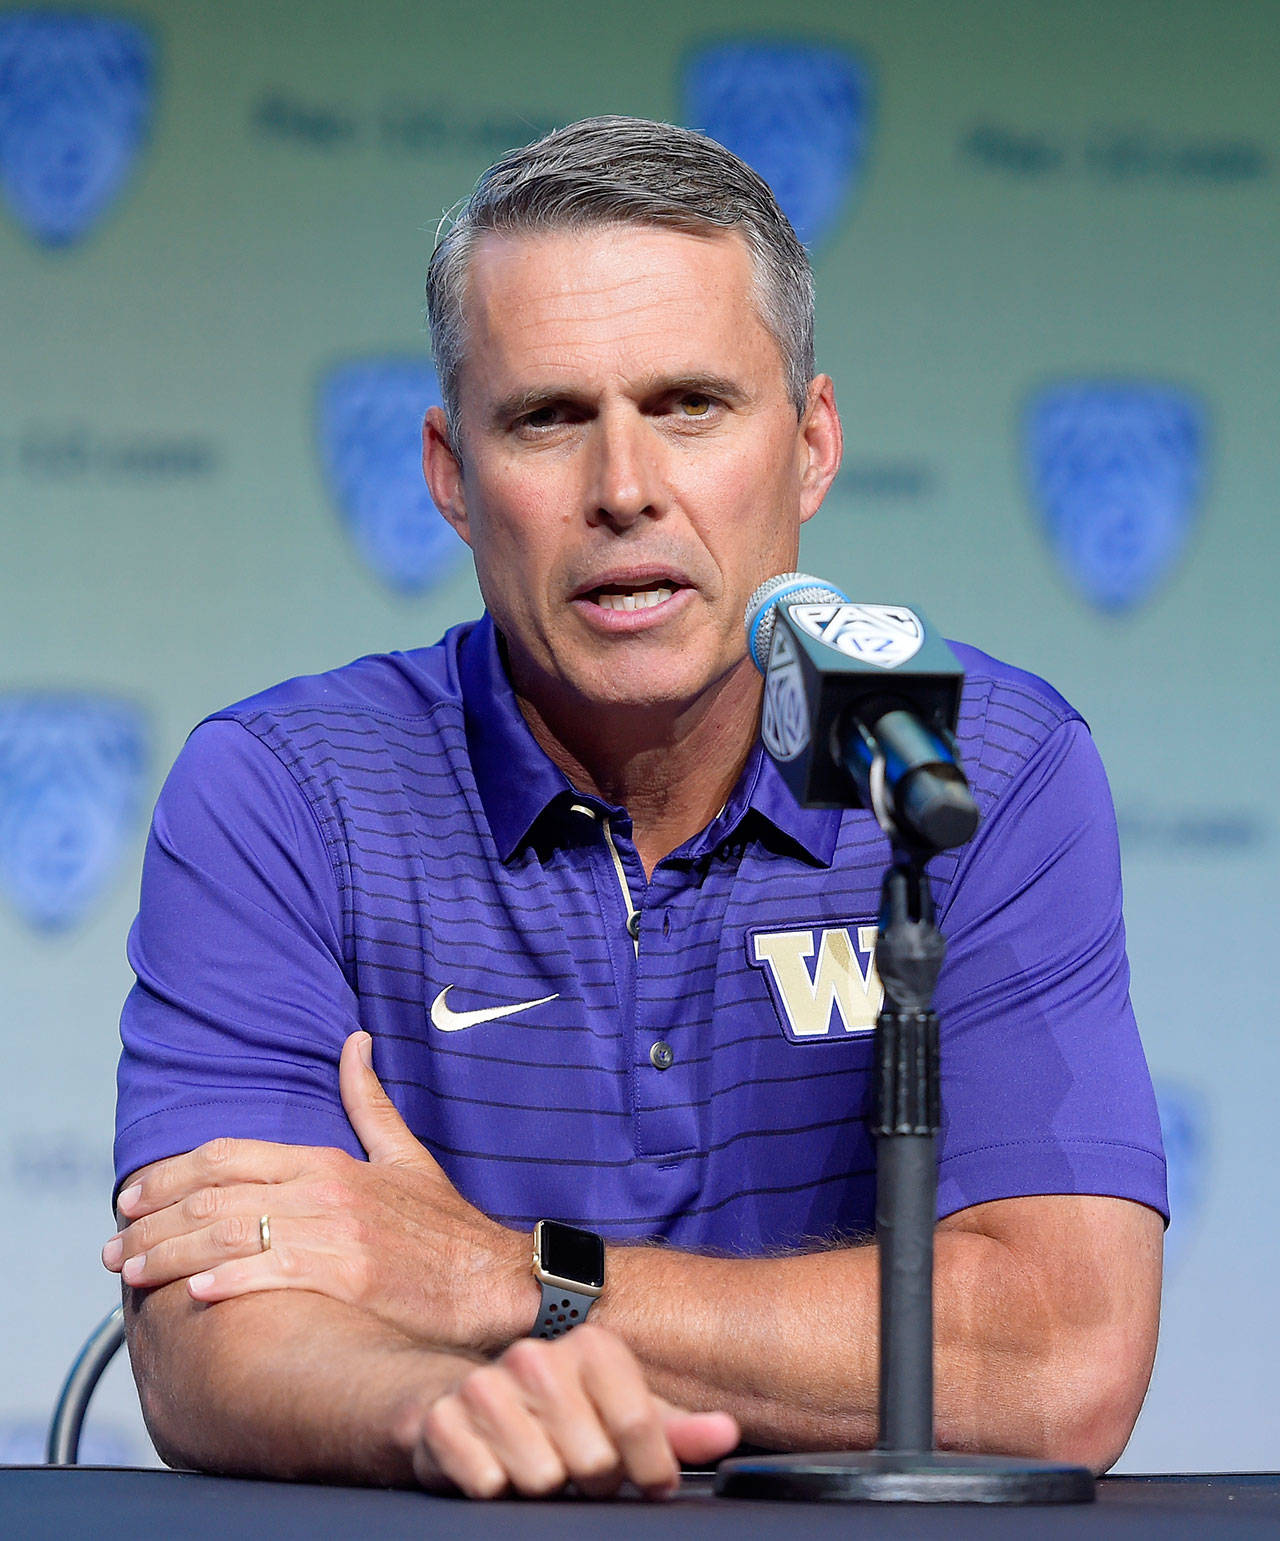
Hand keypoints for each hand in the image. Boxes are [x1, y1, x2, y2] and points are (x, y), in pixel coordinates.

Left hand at [103, 1032, 535, 1352]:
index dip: (171, 1174)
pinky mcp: (350, 1278)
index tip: (132, 1196)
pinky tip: (194, 1292)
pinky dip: (228, 1280)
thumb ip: (368, 1099)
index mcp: (328, 1160)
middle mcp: (324, 1191)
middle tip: (113, 1245)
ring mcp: (336, 1233)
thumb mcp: (405, 1153)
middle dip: (154, 1220)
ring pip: (231, 1234)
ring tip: (131, 1272)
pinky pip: (272, 1274)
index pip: (229, 1156)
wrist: (493, 1278)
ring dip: (170, 1253)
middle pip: (216, 1196)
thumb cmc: (444, 1226)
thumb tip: (353, 1041)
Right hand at [401, 1324, 738, 1498]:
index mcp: (588, 1348)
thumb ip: (676, 1427)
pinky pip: (488, 1485)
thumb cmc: (562, 1415)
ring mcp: (484, 1388)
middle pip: (593, 1460)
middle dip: (594, 1481)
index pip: (638, 1423)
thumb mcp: (623, 1416)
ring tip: (542, 1468)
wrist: (471, 1405)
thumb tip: (726, 1432)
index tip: (652, 1481)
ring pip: (543, 1478)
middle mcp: (535, 1358)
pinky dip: (497, 1491)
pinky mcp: (441, 1423)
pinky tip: (499, 1470)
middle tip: (583, 1471)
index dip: (651, 1468)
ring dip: (545, 1487)